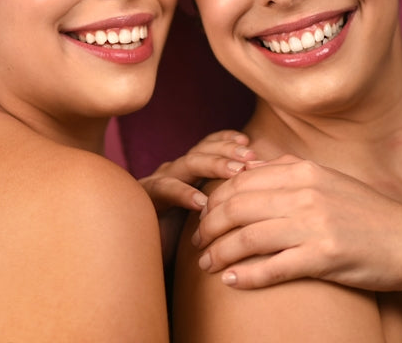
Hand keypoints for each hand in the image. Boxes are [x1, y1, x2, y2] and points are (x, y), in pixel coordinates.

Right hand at [138, 130, 255, 261]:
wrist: (140, 259)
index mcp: (188, 172)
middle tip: (251, 157)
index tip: (250, 144)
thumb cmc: (179, 240)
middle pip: (202, 150)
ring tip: (235, 173)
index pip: (208, 146)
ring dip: (213, 165)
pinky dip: (184, 193)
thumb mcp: (206, 216)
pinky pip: (164, 189)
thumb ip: (226, 204)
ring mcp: (158, 182)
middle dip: (227, 151)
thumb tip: (261, 198)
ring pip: (187, 164)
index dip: (227, 142)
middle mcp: (173, 172)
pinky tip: (201, 202)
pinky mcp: (144, 198)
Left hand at [192, 155, 401, 292]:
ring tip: (205, 264)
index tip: (203, 216)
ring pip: (248, 236)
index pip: (240, 180)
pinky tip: (230, 282)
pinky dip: (246, 275)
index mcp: (304, 170)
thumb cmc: (366, 215)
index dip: (214, 199)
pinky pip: (273, 266)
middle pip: (237, 206)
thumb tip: (247, 167)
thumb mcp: (328, 181)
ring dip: (220, 252)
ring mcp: (315, 224)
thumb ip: (288, 172)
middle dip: (208, 225)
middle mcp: (306, 192)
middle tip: (197, 241)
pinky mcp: (324, 256)